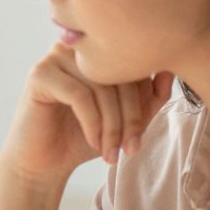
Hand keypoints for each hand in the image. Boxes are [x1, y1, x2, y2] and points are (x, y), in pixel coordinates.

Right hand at [1, 43, 172, 186]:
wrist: (45, 162)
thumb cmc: (84, 137)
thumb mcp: (126, 118)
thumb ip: (150, 97)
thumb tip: (169, 73)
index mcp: (98, 50)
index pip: (133, 64)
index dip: (144, 101)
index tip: (140, 137)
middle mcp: (78, 47)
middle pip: (119, 73)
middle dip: (129, 117)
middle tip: (129, 149)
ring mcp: (56, 57)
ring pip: (101, 86)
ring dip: (112, 126)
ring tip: (111, 152)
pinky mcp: (40, 75)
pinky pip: (79, 95)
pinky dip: (92, 123)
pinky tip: (92, 142)